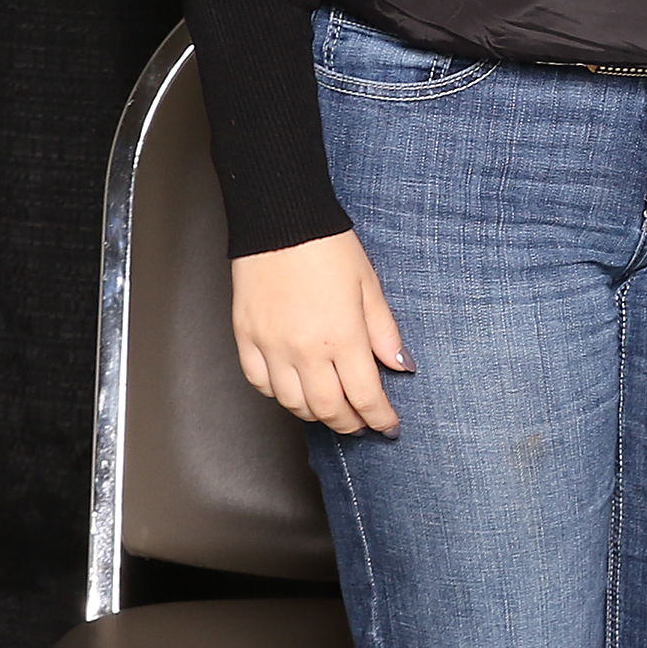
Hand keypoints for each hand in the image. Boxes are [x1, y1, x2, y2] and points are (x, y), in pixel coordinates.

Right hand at [232, 230, 409, 434]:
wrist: (281, 221)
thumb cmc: (328, 247)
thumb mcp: (369, 286)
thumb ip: (384, 332)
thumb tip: (401, 366)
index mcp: (342, 336)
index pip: (364, 395)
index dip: (379, 417)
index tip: (388, 426)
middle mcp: (304, 350)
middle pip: (327, 409)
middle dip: (349, 423)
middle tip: (361, 424)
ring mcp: (271, 347)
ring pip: (292, 404)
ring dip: (315, 413)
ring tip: (331, 408)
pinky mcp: (245, 339)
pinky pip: (260, 384)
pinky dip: (279, 394)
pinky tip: (294, 389)